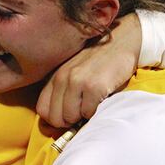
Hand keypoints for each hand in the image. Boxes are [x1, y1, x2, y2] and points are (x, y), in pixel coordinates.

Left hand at [37, 13, 141, 127]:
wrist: (122, 43)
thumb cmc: (99, 62)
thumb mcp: (74, 72)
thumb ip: (63, 91)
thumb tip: (56, 122)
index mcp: (55, 76)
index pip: (42, 109)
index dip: (55, 119)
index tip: (68, 116)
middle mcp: (62, 77)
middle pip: (54, 117)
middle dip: (68, 121)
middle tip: (82, 112)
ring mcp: (77, 81)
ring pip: (69, 117)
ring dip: (82, 116)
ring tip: (92, 104)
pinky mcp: (94, 86)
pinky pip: (88, 113)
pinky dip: (95, 112)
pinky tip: (100, 100)